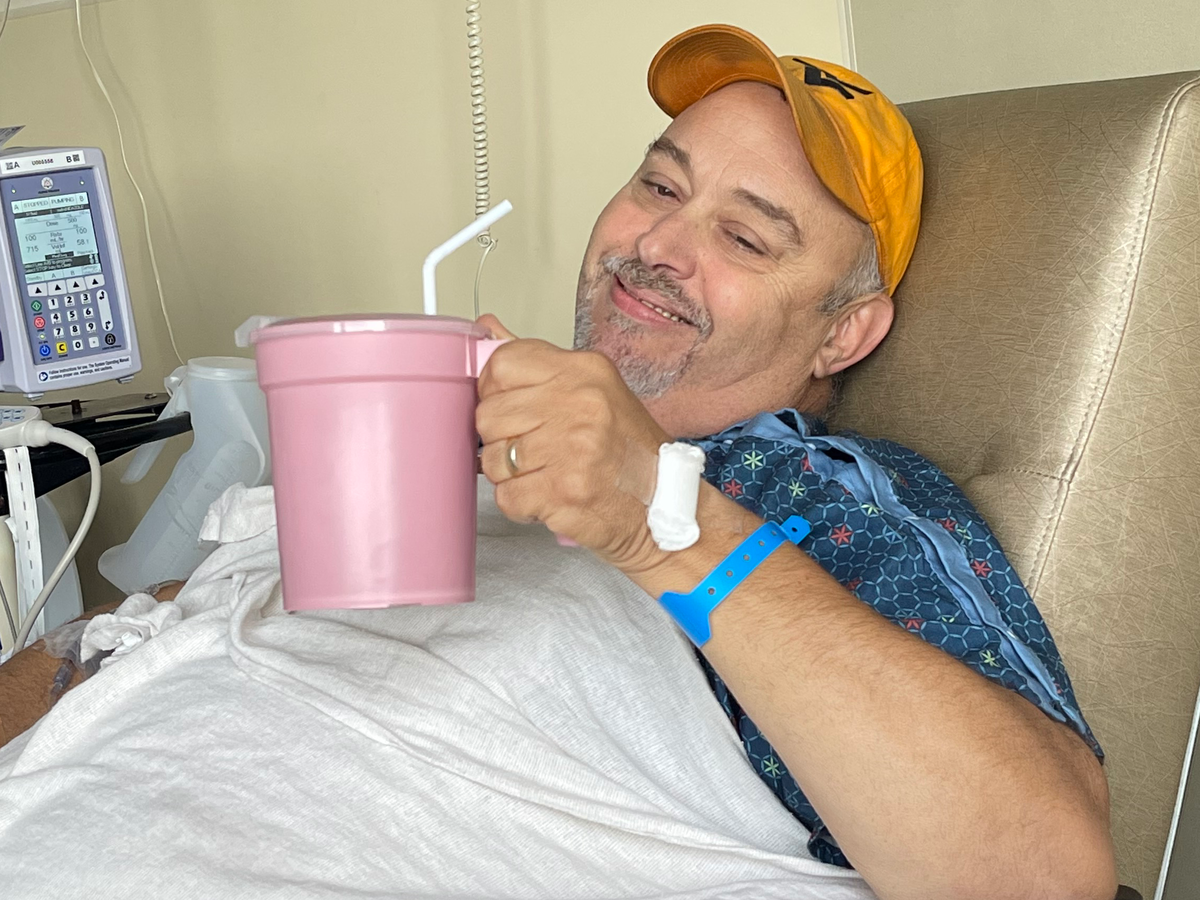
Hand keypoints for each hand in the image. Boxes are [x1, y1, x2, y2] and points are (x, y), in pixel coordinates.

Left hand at [476, 314, 670, 574]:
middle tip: (531, 449)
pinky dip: (519, 504)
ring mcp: (571, 449)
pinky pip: (506, 496)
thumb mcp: (595, 391)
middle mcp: (580, 403)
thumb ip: (538, 365)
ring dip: (509, 475)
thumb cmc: (629, 452)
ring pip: (492, 459)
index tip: (508, 408)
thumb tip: (488, 329)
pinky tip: (547, 497)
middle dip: (499, 438)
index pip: (502, 364)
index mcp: (585, 371)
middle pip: (489, 414)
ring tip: (543, 474)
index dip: (493, 391)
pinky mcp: (563, 491)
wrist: (665, 508)